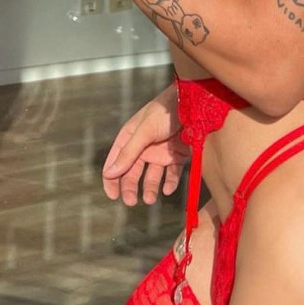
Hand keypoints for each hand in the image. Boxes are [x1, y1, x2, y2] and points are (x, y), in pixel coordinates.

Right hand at [102, 85, 189, 205]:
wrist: (193, 103)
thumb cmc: (165, 111)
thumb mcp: (144, 131)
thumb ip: (129, 152)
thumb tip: (110, 173)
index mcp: (130, 138)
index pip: (116, 162)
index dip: (111, 179)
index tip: (112, 196)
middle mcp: (144, 147)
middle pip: (132, 173)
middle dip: (130, 188)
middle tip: (130, 202)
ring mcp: (160, 152)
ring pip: (152, 177)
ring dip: (149, 188)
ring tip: (150, 199)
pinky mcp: (177, 156)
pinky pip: (171, 174)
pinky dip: (169, 183)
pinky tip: (167, 190)